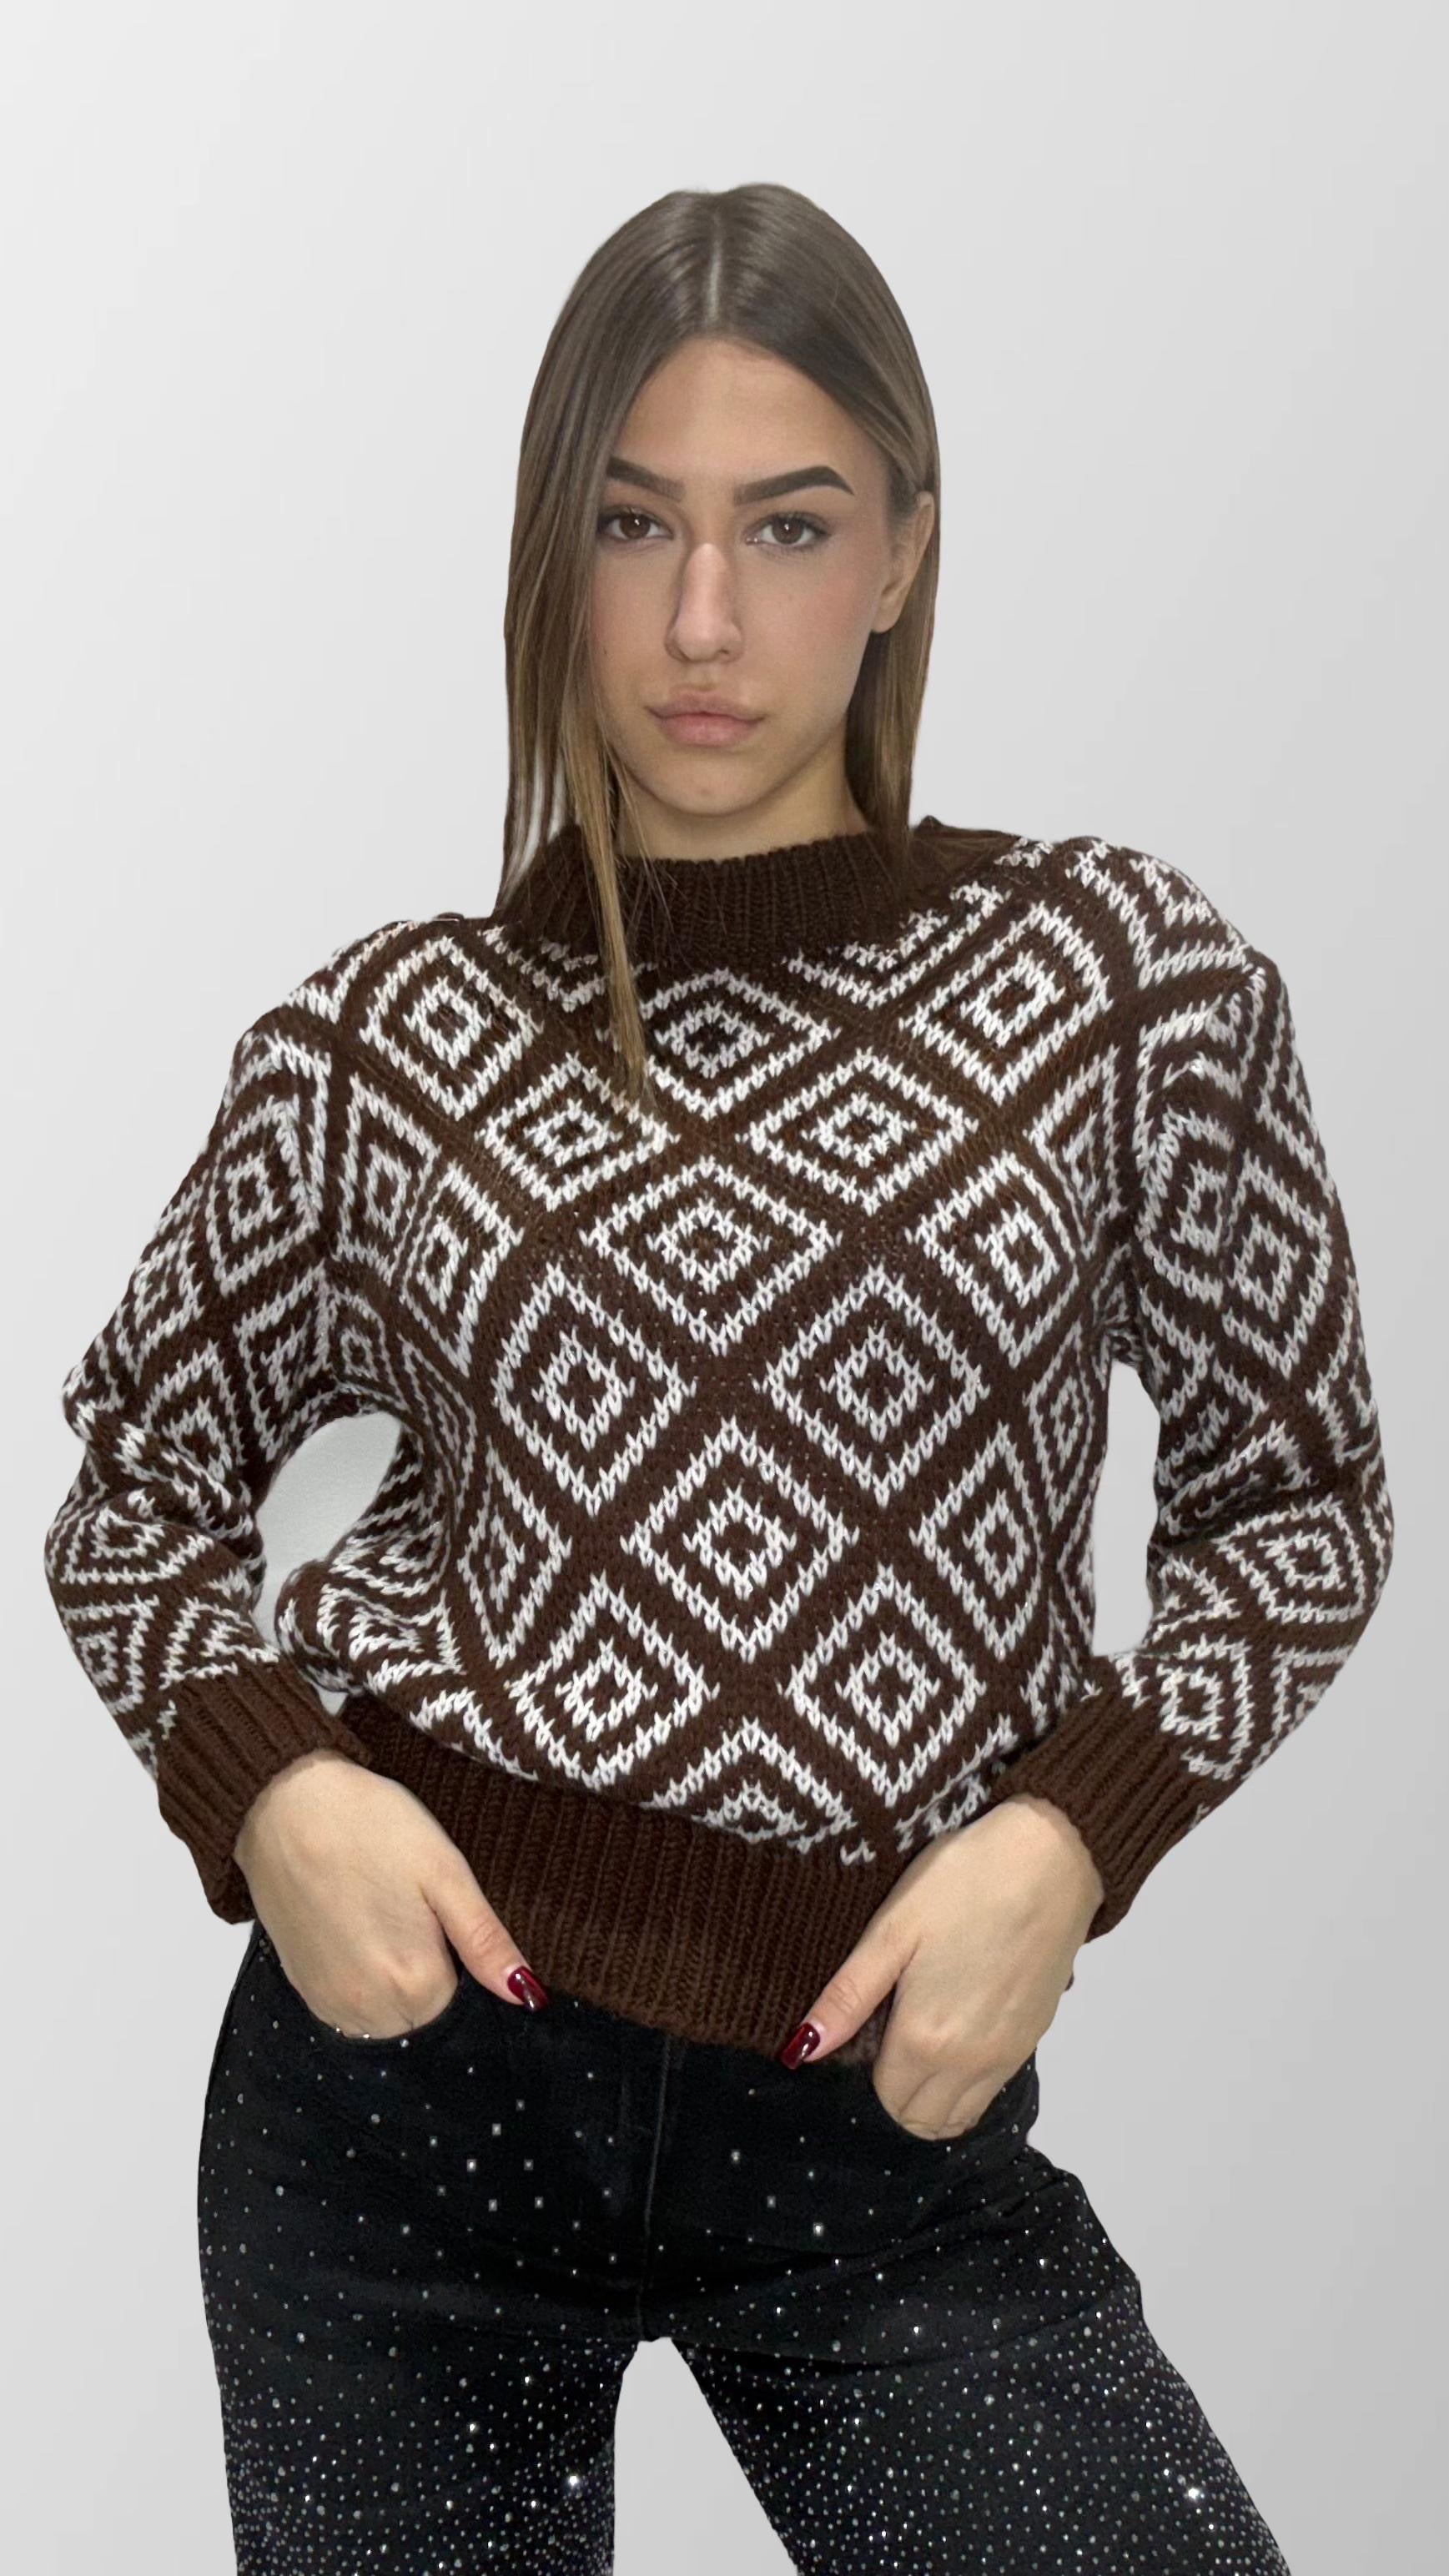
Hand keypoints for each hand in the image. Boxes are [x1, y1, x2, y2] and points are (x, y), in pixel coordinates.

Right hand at [232, 1749, 549, 2036]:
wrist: (283, 1804)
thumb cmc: (370, 1825)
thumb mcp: (444, 1871)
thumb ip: (486, 1941)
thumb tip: (529, 1996)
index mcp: (416, 1983)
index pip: (465, 2006)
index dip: (465, 1965)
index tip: (448, 1923)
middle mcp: (370, 2008)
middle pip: (426, 2016)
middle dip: (433, 1979)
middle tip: (417, 1915)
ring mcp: (330, 2002)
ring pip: (388, 2018)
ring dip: (396, 1985)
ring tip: (385, 1918)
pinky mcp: (302, 1988)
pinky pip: (349, 2009)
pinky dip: (363, 1982)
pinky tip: (359, 1929)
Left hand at [781, 1796, 1104, 2136]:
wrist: (1051, 1859)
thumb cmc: (961, 1884)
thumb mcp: (892, 1930)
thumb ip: (847, 1998)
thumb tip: (800, 2051)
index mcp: (924, 2039)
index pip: (885, 2097)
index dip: (870, 2067)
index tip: (873, 2024)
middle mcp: (968, 2064)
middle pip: (922, 2118)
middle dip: (900, 2091)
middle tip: (894, 2031)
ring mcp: (1007, 2056)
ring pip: (961, 2115)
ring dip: (936, 2095)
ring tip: (927, 2033)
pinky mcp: (1035, 2038)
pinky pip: (992, 2089)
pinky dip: (970, 2080)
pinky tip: (963, 2023)